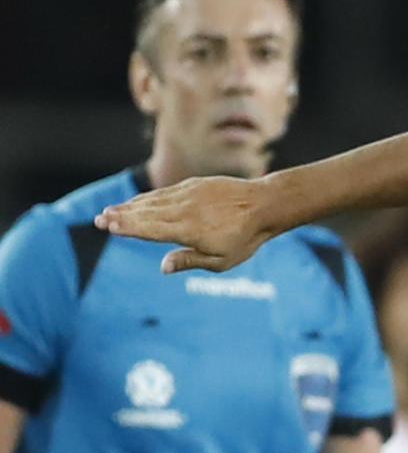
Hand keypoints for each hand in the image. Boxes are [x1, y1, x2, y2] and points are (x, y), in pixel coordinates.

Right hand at [95, 175, 270, 272]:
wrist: (265, 204)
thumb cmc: (245, 238)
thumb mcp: (222, 260)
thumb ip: (190, 260)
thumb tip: (162, 267)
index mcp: (188, 229)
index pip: (150, 228)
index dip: (128, 227)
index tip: (108, 226)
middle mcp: (184, 209)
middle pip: (146, 213)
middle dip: (121, 216)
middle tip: (98, 219)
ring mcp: (188, 194)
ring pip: (153, 201)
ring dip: (130, 206)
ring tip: (111, 211)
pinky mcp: (194, 185)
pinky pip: (165, 192)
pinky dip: (149, 198)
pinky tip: (138, 202)